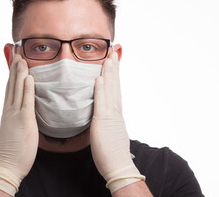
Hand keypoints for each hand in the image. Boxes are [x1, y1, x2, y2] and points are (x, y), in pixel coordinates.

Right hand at [0, 54, 37, 195]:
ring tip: (22, 57)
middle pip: (11, 84)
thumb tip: (21, 110)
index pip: (9, 88)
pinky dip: (27, 88)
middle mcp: (9, 110)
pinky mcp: (24, 121)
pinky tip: (29, 77)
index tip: (15, 60)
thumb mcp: (13, 128)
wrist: (7, 165)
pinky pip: (26, 102)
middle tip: (17, 51)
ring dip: (20, 72)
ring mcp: (15, 114)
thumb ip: (16, 116)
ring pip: (17, 89)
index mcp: (8, 111)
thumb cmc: (13, 149)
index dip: (12, 73)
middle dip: (14, 67)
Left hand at [90, 52, 143, 193]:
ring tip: (108, 57)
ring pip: (111, 89)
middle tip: (113, 52)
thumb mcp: (110, 132)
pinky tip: (100, 77)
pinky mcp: (103, 122)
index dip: (115, 75)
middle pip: (115, 85)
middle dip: (114, 68)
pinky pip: (102, 102)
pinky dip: (102, 89)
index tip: (113, 62)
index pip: (115, 90)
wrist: (118, 166)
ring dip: (110, 72)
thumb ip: (108, 122)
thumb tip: (105, 117)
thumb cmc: (112, 153)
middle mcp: (115, 111)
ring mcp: (111, 116)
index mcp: (115, 114)